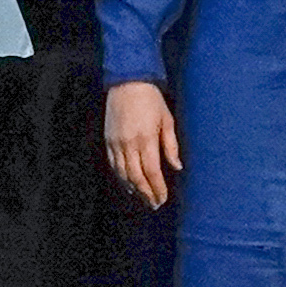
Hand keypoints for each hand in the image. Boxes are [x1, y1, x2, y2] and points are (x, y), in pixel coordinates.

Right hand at [103, 80, 182, 207]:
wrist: (127, 82)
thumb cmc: (151, 99)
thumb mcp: (167, 120)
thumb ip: (171, 146)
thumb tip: (177, 167)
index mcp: (146, 139)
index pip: (152, 172)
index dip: (157, 189)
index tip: (163, 199)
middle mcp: (129, 144)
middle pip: (136, 177)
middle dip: (146, 194)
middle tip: (154, 204)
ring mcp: (116, 143)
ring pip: (123, 174)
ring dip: (133, 189)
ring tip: (143, 198)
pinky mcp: (108, 140)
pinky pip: (113, 165)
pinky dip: (120, 178)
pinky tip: (128, 184)